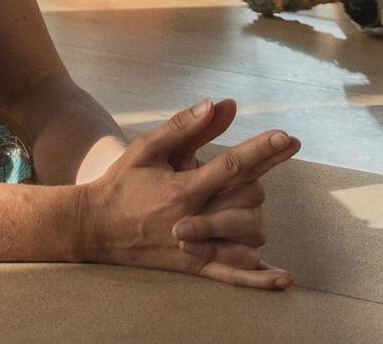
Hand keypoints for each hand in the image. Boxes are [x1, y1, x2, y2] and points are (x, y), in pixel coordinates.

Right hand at [76, 98, 300, 289]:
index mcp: (183, 187)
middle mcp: (195, 218)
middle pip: (249, 198)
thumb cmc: (121, 182)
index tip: (287, 138)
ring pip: (250, 233)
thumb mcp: (147, 148)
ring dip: (255, 214)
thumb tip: (215, 103)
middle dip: (257, 179)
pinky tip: (285, 277)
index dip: (262, 149)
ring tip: (248, 201)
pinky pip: (234, 275)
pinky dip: (261, 278)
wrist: (95, 226)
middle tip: (252, 167)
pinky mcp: (195, 266)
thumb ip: (182, 127)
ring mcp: (197, 246)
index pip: (232, 164)